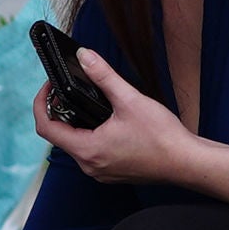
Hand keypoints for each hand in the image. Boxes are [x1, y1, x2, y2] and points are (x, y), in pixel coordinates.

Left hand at [33, 47, 200, 185]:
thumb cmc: (162, 137)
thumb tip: (84, 57)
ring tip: (88, 102)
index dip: (41, 104)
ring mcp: (101, 172)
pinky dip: (91, 135)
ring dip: (76, 123)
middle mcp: (90, 166)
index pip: (46, 128)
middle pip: (60, 136)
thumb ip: (103, 76)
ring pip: (76, 145)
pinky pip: (92, 153)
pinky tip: (107, 121)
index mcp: (88, 150)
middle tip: (67, 90)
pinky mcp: (113, 172)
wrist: (187, 163)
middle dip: (59, 111)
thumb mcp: (130, 100)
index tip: (48, 87)